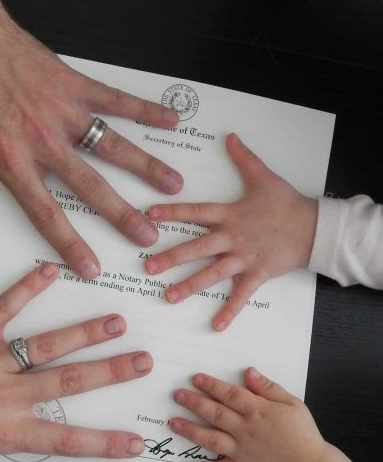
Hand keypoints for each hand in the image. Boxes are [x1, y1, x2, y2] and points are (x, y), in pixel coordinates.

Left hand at [0, 0, 182, 276]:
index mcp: (13, 162)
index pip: (47, 214)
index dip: (71, 245)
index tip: (92, 267)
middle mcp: (45, 141)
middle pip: (92, 186)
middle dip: (123, 214)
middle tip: (149, 233)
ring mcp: (64, 112)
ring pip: (113, 145)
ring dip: (146, 167)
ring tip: (172, 185)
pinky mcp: (74, 84)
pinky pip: (115, 99)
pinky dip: (144, 109)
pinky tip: (169, 120)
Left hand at [0, 263, 151, 461]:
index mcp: (8, 432)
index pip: (67, 441)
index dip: (104, 444)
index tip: (136, 442)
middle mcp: (8, 395)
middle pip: (70, 383)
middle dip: (110, 373)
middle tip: (143, 361)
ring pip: (48, 346)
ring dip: (84, 333)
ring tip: (116, 322)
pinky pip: (5, 309)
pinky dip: (27, 290)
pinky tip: (51, 271)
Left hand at [146, 133, 317, 329]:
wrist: (313, 226)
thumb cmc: (286, 203)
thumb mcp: (263, 177)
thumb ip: (243, 158)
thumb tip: (229, 136)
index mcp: (230, 214)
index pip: (196, 212)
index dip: (173, 212)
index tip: (149, 214)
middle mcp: (232, 237)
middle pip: (197, 247)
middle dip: (172, 257)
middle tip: (148, 267)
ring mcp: (244, 258)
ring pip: (213, 273)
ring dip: (190, 285)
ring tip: (168, 297)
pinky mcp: (257, 274)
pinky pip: (242, 295)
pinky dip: (230, 311)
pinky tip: (216, 326)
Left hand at [170, 367, 325, 461]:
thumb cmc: (301, 431)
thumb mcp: (290, 402)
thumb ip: (268, 387)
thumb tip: (248, 372)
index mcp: (258, 411)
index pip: (231, 395)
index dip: (212, 386)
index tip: (195, 378)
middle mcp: (246, 430)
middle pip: (216, 414)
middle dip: (195, 403)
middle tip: (177, 395)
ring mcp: (242, 451)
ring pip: (212, 439)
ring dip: (191, 431)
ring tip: (173, 422)